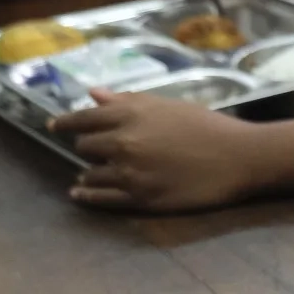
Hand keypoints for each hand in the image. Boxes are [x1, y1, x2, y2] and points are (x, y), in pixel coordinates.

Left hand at [50, 88, 266, 211]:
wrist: (239, 158)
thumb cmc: (208, 126)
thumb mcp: (168, 105)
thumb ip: (128, 101)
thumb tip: (94, 94)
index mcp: (130, 115)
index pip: (83, 118)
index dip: (65, 122)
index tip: (54, 126)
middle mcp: (123, 143)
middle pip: (84, 146)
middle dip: (86, 146)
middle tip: (91, 149)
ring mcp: (129, 173)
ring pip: (89, 174)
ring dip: (87, 172)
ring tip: (88, 174)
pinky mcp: (139, 199)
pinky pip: (100, 198)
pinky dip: (86, 195)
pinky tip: (79, 192)